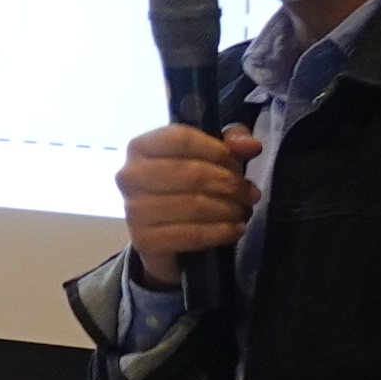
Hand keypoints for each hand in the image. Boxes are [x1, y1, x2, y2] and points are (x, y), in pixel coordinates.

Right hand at [117, 123, 260, 287]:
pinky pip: (191, 235)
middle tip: (249, 194)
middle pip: (191, 173)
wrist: (163, 236)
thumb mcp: (210, 155)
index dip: (217, 151)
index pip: (181, 138)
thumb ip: (231, 142)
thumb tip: (251, 146)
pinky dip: (220, 232)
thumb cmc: (186, 187)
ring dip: (229, 209)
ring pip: (194, 205)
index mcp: (140, 146)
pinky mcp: (144, 241)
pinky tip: (235, 229)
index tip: (238, 164)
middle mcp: (129, 175)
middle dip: (230, 184)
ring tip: (243, 211)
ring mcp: (133, 210)